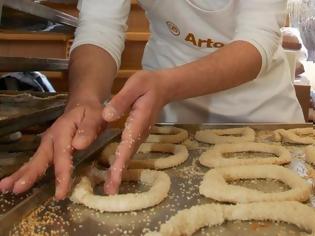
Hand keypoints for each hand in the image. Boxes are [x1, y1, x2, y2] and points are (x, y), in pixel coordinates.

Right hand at [0, 101, 105, 199]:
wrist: (83, 105)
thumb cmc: (91, 112)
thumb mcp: (96, 116)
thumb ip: (88, 129)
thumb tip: (79, 145)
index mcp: (63, 131)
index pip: (62, 156)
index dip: (61, 175)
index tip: (60, 194)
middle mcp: (51, 138)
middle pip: (40, 158)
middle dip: (29, 174)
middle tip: (17, 189)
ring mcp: (48, 143)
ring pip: (34, 160)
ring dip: (21, 174)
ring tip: (5, 188)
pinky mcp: (48, 147)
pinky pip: (37, 160)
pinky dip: (27, 171)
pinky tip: (17, 182)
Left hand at [103, 70, 169, 194]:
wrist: (164, 87)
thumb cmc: (148, 84)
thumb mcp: (135, 84)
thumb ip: (121, 100)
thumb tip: (107, 117)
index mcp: (138, 120)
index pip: (128, 143)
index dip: (121, 161)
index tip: (115, 177)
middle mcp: (141, 132)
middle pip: (129, 154)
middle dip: (120, 173)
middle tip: (110, 191)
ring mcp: (141, 134)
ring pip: (130, 154)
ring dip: (121, 170)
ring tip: (111, 186)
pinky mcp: (139, 134)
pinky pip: (129, 150)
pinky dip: (123, 162)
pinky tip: (115, 170)